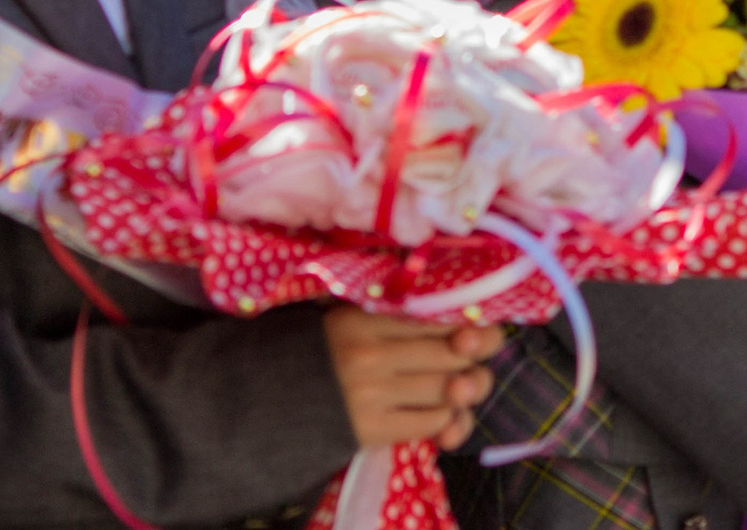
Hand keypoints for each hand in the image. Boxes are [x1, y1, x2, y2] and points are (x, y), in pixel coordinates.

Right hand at [324, 308, 502, 449]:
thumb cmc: (308, 356)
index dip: (469, 321)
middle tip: (484, 350)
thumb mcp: (342, 321)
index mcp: (362, 318)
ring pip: (446, 387)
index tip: (483, 325)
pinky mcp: (370, 429)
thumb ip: (387, 316)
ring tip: (464, 384)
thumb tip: (450, 319)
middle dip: (478, 351)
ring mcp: (371, 393)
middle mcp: (370, 353)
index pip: (432, 316)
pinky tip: (441, 412)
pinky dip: (446, 418)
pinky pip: (429, 421)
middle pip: (450, 351)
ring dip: (467, 387)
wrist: (262, 405)